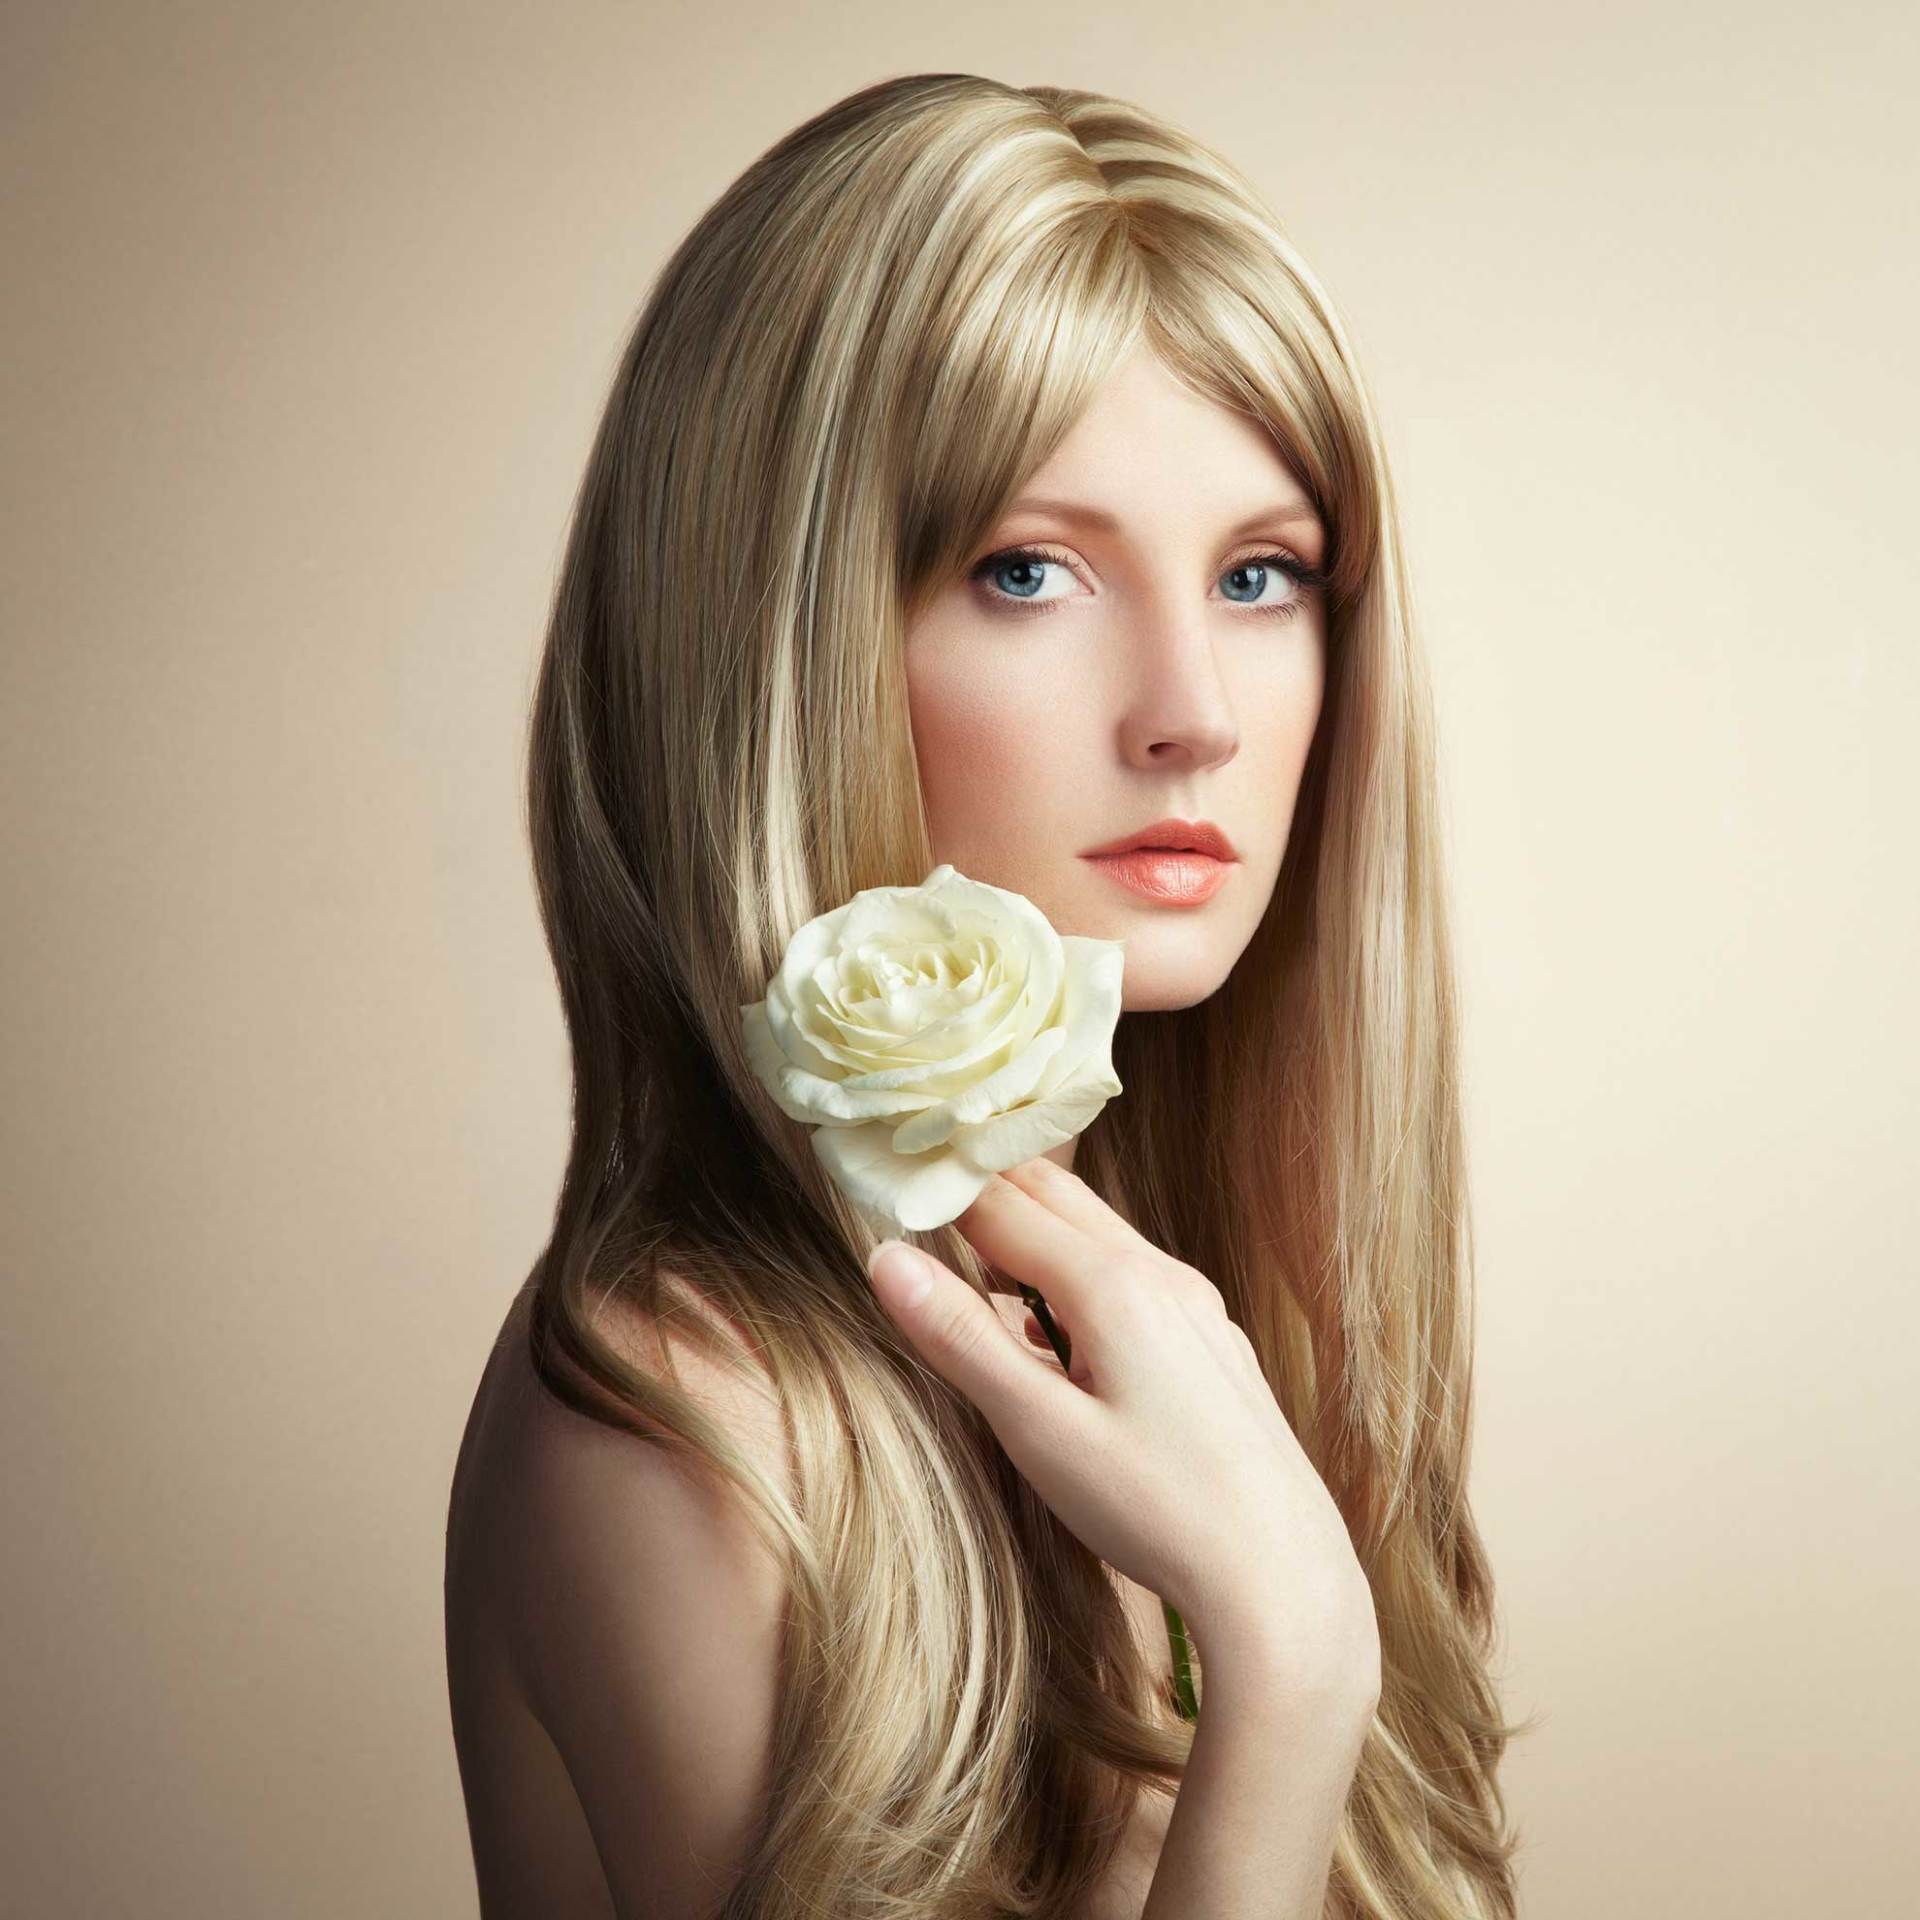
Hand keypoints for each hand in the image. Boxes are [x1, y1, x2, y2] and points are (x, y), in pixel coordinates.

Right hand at [866, 1156, 1379, 1699]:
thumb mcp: (1040, 1430)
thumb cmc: (1156, 1509)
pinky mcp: (1213, 1339)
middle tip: (920, 1210)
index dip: (939, 1195)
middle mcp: (1162, 1274)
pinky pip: (1132, 1273)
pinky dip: (1077, 1272)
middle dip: (984, 1194)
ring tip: (977, 1273)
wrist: (1285, 1575)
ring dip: (1032, 1233)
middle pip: (1054, 1194)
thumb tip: (884, 1257)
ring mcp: (1196, 1304)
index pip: (1001, 1205)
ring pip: (1097, 1231)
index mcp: (1112, 1284)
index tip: (886, 1192)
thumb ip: (962, 1338)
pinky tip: (1059, 1333)